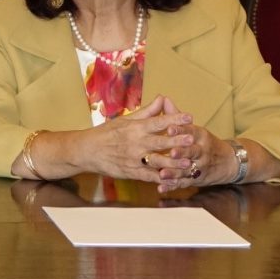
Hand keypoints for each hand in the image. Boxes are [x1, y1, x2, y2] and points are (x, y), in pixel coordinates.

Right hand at [59, 96, 192, 180]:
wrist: (87, 150)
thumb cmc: (107, 133)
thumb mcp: (125, 120)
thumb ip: (147, 112)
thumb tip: (162, 98)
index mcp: (135, 128)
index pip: (157, 122)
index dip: (174, 119)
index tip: (189, 117)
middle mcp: (135, 143)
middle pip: (160, 142)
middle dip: (177, 141)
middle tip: (192, 139)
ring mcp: (133, 159)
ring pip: (157, 162)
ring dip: (173, 163)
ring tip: (188, 163)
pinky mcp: (131, 172)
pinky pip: (149, 177)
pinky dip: (161, 179)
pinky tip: (174, 179)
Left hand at [153, 96, 229, 192]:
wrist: (229, 162)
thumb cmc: (203, 141)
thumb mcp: (194, 128)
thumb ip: (177, 116)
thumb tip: (163, 99)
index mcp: (200, 136)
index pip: (191, 131)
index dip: (180, 130)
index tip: (170, 128)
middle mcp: (202, 151)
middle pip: (191, 152)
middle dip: (181, 152)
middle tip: (170, 153)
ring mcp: (200, 167)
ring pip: (187, 170)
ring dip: (174, 172)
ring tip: (162, 174)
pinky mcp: (196, 179)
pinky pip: (184, 183)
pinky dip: (173, 185)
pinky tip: (161, 188)